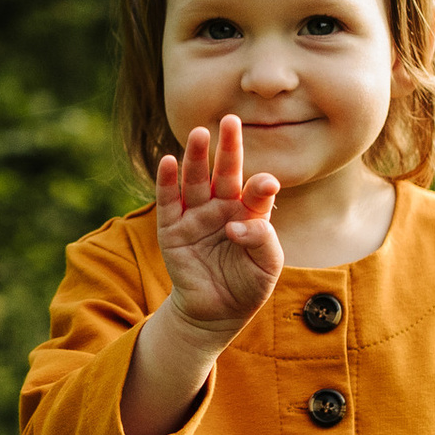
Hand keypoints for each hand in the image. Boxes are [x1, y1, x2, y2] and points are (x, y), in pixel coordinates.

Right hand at [154, 117, 283, 334]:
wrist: (216, 314)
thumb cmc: (248, 286)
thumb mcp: (267, 267)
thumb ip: (262, 240)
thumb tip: (237, 224)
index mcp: (250, 213)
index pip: (256, 191)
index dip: (260, 186)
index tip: (266, 184)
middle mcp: (223, 207)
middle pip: (225, 172)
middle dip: (228, 148)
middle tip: (231, 120)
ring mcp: (196, 216)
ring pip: (196, 180)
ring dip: (196, 157)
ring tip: (199, 134)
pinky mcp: (172, 229)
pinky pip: (169, 201)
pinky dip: (167, 181)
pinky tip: (169, 161)